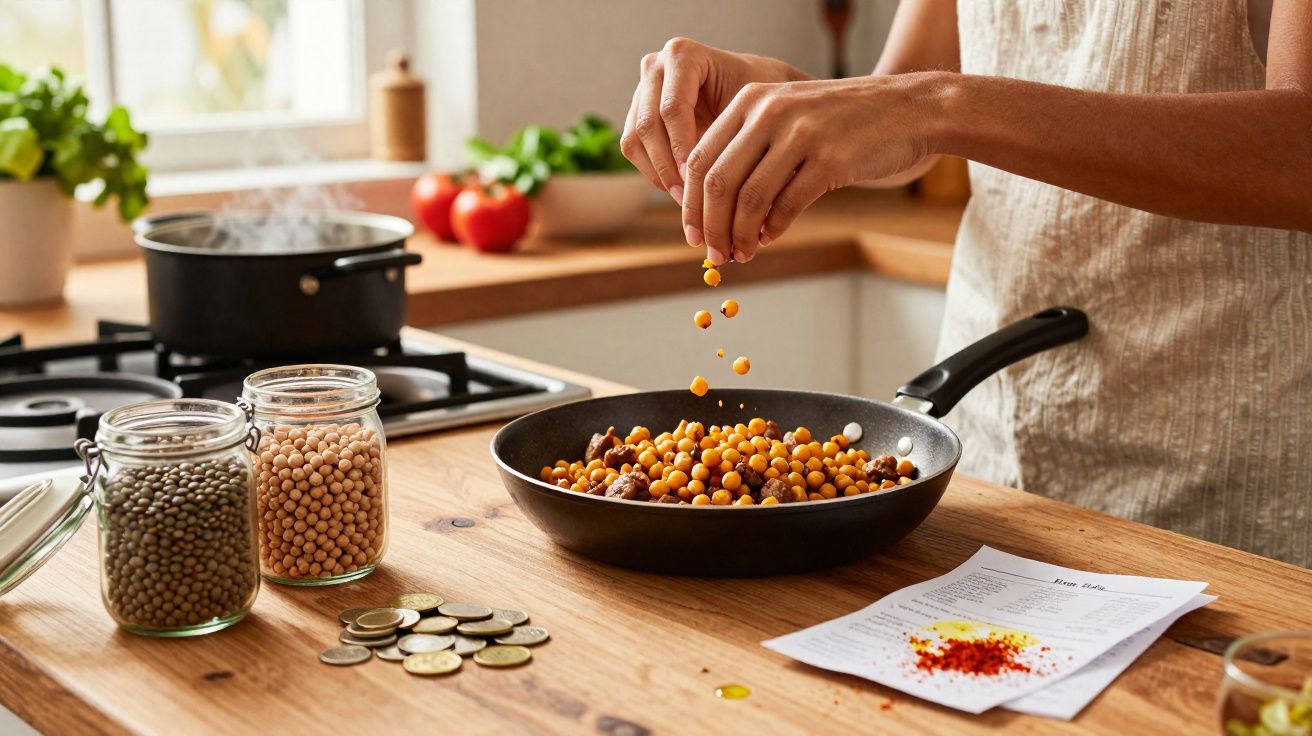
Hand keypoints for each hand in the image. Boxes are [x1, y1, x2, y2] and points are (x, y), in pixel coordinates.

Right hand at [619, 38, 809, 222]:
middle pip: (647, 124)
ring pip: (634, 140)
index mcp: (684, 55)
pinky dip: (653, 172)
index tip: (698, 179)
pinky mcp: (636, 114)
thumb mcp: (756, 111)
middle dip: (667, 166)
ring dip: (658, 174)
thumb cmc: (761, 100)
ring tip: (686, 200)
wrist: (753, 97)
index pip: (672, 108)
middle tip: (689, 198)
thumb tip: (728, 182)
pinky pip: (632, 149)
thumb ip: (737, 134)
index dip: (682, 147)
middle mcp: (656, 66)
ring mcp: (641, 90)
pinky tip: (679, 190)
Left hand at [684, 75, 933, 263]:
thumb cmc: (841, 121)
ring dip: (739, 235)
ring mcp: (800, 135)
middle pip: (718, 182)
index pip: (700, 159)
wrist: (907, 109)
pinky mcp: (829, 160)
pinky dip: (773, 229)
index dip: (690, 205)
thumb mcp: (786, 117)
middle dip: (711, 227)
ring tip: (740, 254)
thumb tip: (713, 209)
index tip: (693, 235)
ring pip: (749, 198)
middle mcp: (769, 112)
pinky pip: (787, 205)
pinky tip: (769, 239)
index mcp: (749, 101)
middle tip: (713, 255)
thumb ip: (749, 151)